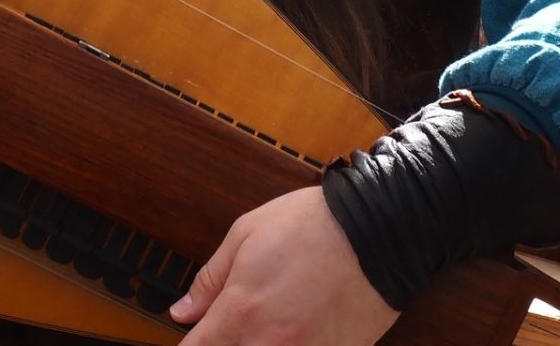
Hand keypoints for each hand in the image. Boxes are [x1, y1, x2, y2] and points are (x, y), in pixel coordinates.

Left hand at [171, 187, 399, 345]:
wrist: (376, 229)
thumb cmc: (312, 225)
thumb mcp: (245, 235)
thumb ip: (209, 280)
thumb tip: (183, 311)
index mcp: (239, 313)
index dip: (192, 342)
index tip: (198, 334)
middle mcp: (268, 344)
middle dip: (225, 344)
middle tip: (235, 325)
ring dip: (257, 345)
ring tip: (266, 326)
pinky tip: (297, 331)